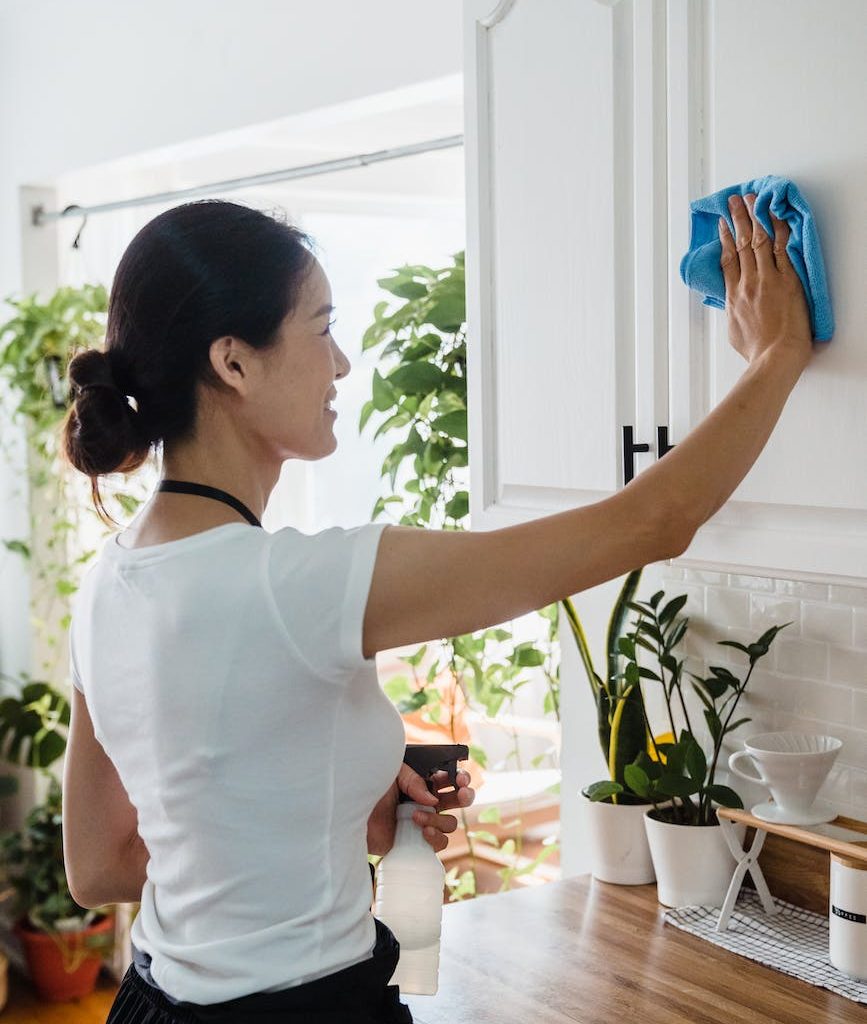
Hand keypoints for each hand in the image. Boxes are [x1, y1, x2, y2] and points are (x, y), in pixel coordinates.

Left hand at [367, 764, 475, 856]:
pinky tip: (422, 831)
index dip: (460, 779)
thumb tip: (432, 799)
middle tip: (461, 794)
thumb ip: (414, 780)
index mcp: (422, 782)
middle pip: (458, 800)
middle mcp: (426, 802)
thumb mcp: (392, 774)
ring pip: (450, 823)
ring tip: (417, 816)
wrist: (351, 818)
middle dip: (464, 796)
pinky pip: (440, 843)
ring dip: (439, 819)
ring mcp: (424, 822)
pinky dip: (435, 837)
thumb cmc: (369, 791)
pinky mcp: (418, 842)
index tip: (460, 780)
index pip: (449, 780)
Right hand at [719, 192, 814, 370]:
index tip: (723, 225)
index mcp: (734, 296)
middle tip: (734, 201)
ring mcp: (767, 280)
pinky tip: (775, 215)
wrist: (775, 357)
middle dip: (737, 219)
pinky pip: (782, 249)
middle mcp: (748, 283)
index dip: (725, 239)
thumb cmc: (757, 351)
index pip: (727, 260)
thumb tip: (732, 307)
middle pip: (741, 244)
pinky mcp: (787, 280)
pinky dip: (778, 229)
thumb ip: (733, 313)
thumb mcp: (734, 331)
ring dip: (755, 217)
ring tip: (751, 199)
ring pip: (759, 241)